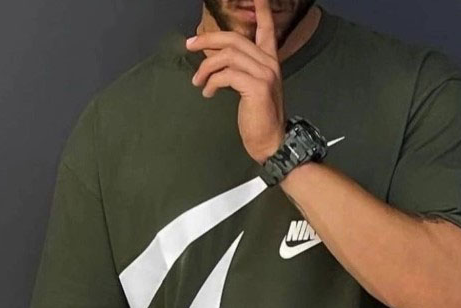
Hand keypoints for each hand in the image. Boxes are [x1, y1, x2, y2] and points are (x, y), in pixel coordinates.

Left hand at [186, 0, 285, 163]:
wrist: (271, 141)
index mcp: (269, 61)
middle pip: (234, 39)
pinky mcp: (256, 87)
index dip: (261, 10)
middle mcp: (269, 63)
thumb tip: (215, 59)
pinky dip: (212, 83)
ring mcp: (264, 74)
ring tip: (197, 81)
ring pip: (227, 56)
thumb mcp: (250, 87)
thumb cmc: (259, 117)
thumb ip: (238, 70)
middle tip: (189, 45)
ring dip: (206, 67)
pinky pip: (226, 75)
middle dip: (207, 40)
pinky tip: (207, 93)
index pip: (266, 28)